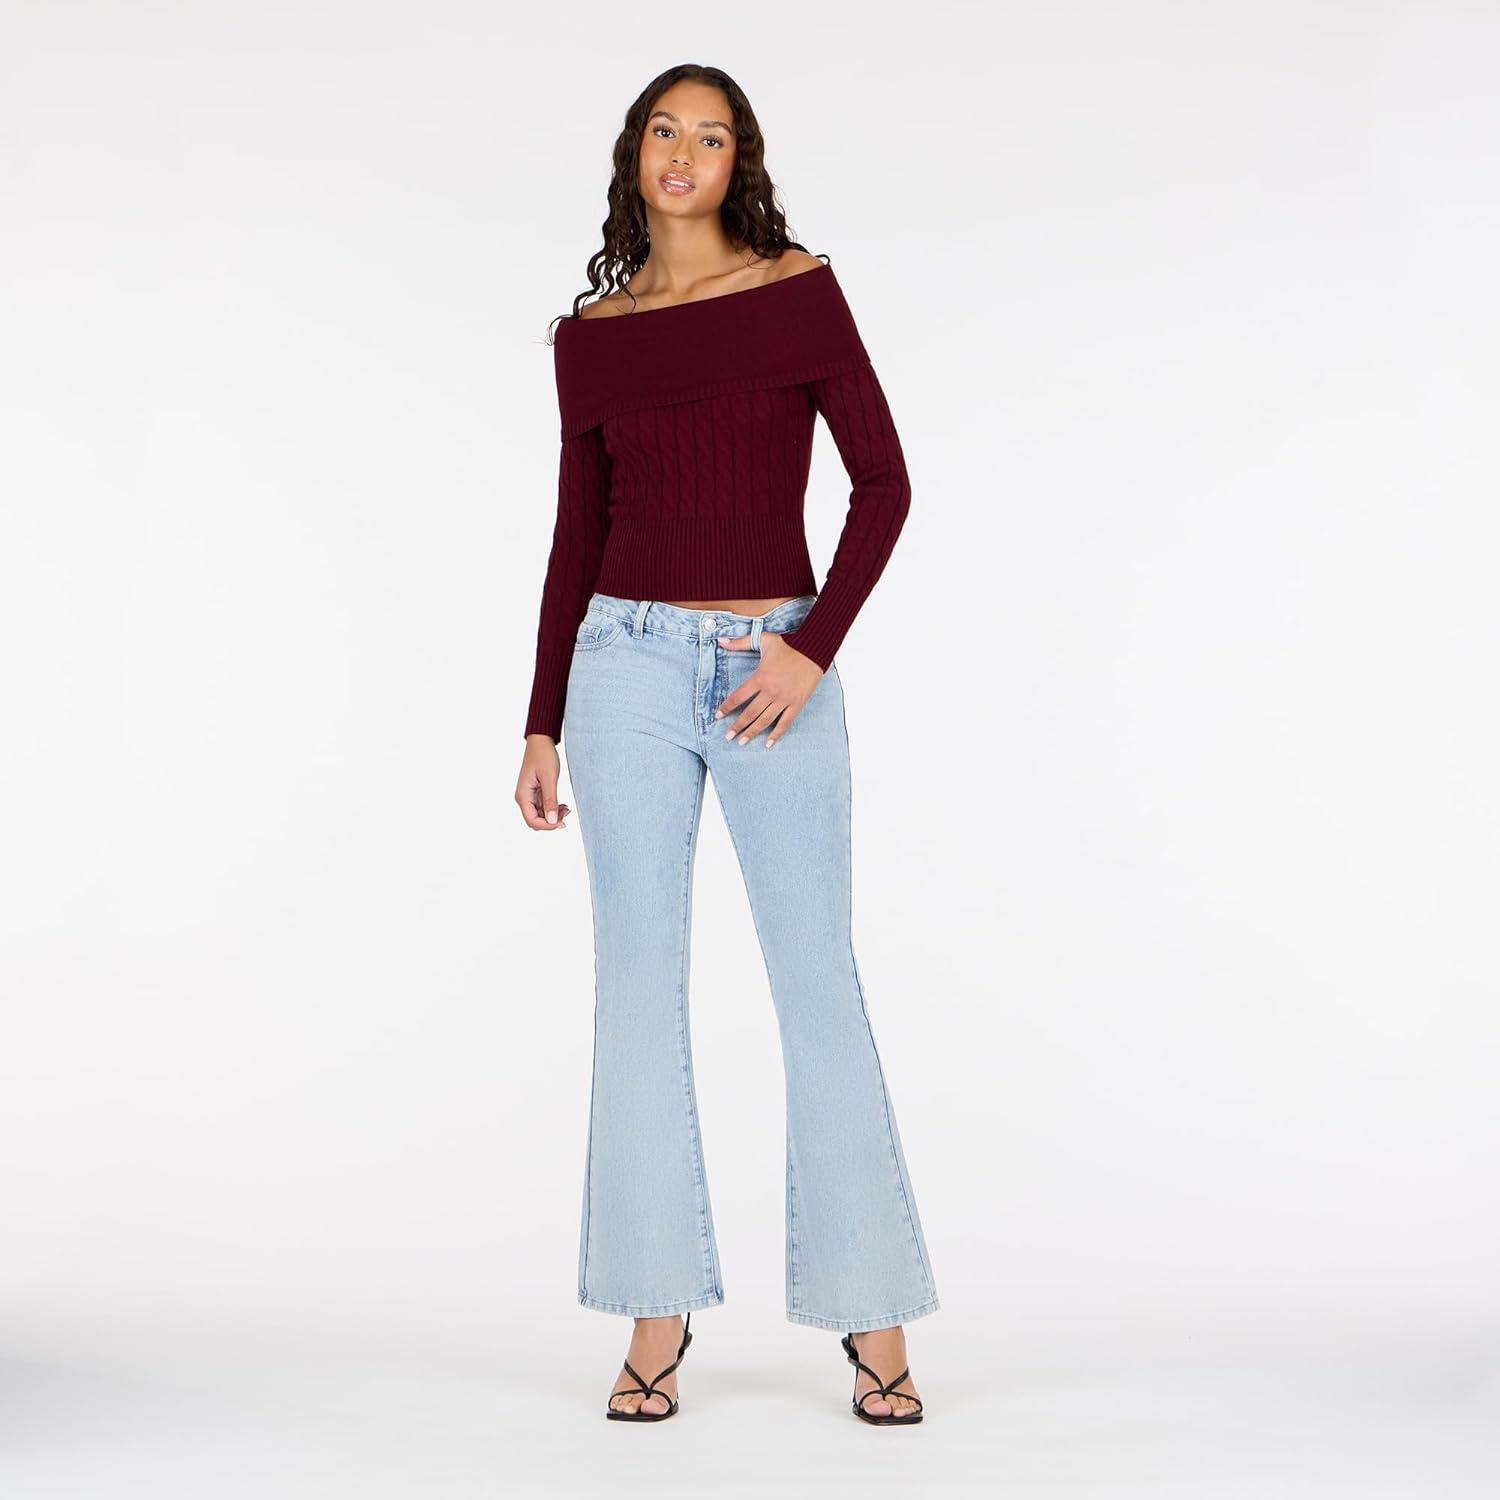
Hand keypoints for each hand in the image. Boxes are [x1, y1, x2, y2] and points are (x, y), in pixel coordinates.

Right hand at [517, 733, 571, 829]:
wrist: (541, 741)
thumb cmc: (543, 756)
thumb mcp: (549, 779)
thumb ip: (550, 800)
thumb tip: (551, 821)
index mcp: (523, 796)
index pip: (532, 821)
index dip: (547, 825)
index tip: (562, 821)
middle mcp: (524, 798)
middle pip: (536, 820)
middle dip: (551, 821)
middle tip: (567, 813)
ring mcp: (529, 796)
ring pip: (541, 815)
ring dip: (553, 815)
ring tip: (567, 808)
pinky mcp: (536, 793)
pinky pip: (544, 807)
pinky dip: (553, 809)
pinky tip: (563, 805)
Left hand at [713, 631, 823, 746]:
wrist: (813, 649)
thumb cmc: (787, 645)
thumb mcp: (762, 640)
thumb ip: (740, 642)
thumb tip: (720, 640)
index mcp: (760, 677)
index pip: (738, 696)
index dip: (727, 707)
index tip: (718, 716)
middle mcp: (770, 691)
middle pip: (750, 713)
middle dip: (737, 726)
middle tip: (728, 736)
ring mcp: (784, 699)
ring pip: (765, 720)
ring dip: (752, 732)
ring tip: (742, 742)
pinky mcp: (797, 703)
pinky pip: (785, 722)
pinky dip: (776, 734)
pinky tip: (768, 743)